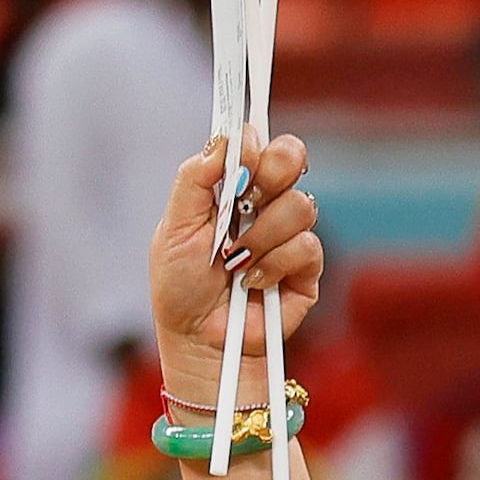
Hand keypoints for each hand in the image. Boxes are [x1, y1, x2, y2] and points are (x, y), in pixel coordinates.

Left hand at [149, 134, 325, 409]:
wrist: (197, 340)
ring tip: (236, 262)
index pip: (260, 144)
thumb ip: (195, 179)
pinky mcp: (307, 270)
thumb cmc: (181, 287)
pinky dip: (275, 264)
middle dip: (273, 170)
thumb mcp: (173, 227)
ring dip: (263, 234)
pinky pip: (306, 246)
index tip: (245, 148)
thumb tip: (225, 139)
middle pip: (292, 156)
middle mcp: (266, 205)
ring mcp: (289, 236)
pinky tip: (252, 283)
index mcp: (234, 189)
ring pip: (300, 204)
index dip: (257, 138)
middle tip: (249, 195)